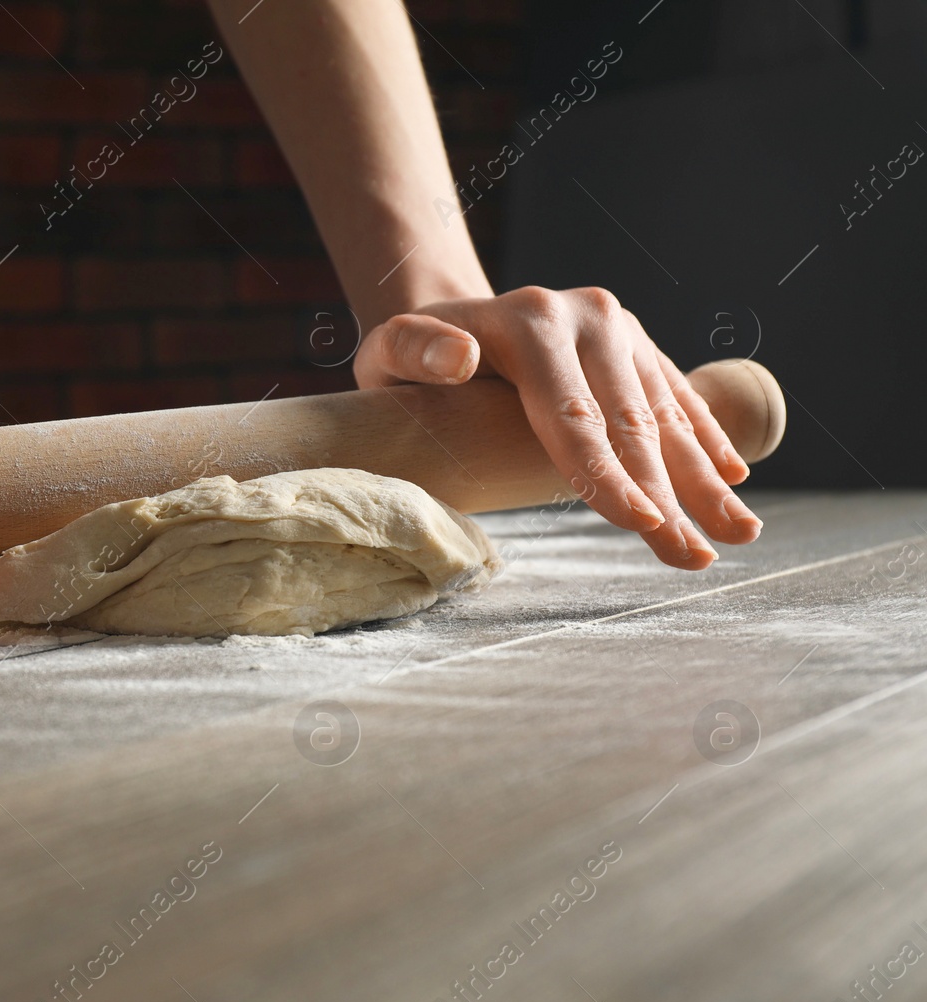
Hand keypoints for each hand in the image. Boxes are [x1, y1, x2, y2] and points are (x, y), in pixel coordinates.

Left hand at [353, 286, 761, 569]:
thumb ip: (412, 351)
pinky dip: (705, 439)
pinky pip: (677, 396)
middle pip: (629, 423)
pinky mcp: (635, 343)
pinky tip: (733, 479)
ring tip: (738, 534)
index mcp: (530, 323)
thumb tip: (458, 360)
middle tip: (694, 556)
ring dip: (702, 480)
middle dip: (666, 497)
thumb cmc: (407, 358)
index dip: (607, 475)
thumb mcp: (388, 350)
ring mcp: (617, 328)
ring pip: (664, 415)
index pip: (573, 416)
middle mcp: (586, 318)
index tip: (640, 524)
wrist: (446, 318)